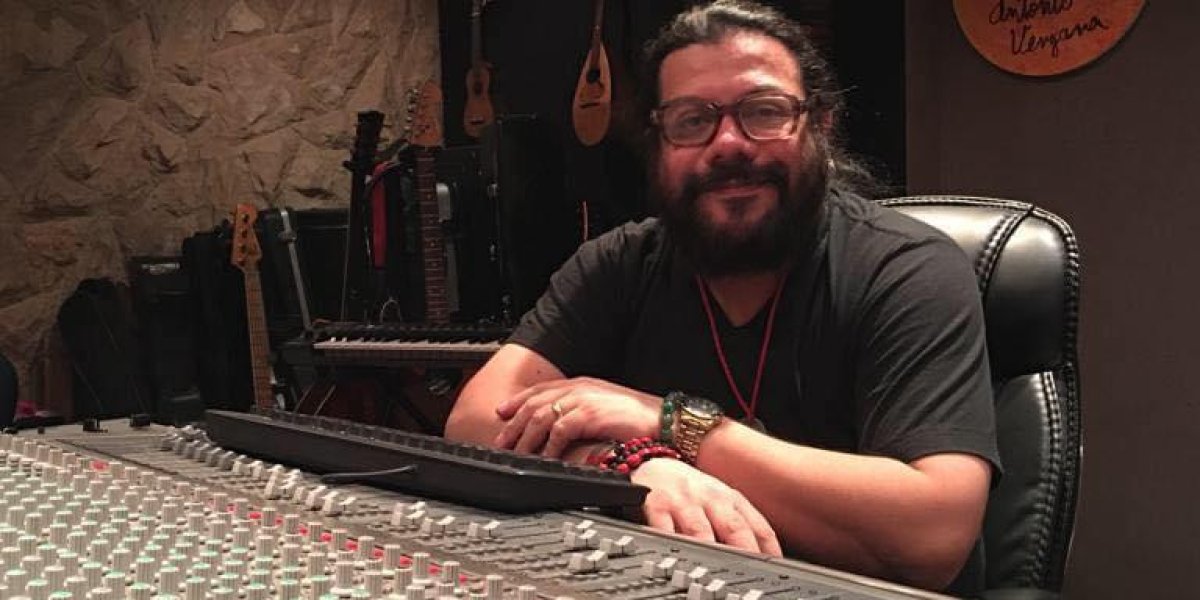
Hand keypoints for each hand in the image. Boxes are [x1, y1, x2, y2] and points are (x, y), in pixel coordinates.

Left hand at [493, 377, 661, 456]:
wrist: (664, 420)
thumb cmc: (639, 419)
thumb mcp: (604, 408)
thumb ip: (582, 410)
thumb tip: (561, 426)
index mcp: (582, 384)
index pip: (541, 390)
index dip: (518, 401)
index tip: (502, 413)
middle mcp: (579, 388)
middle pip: (535, 403)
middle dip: (514, 424)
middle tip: (501, 442)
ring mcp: (584, 400)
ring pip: (542, 416)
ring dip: (526, 438)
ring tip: (517, 454)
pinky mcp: (590, 414)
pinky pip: (559, 430)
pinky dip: (548, 445)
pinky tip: (543, 457)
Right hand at [633, 458, 781, 556]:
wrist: (651, 461)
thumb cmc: (688, 488)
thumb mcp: (719, 499)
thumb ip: (739, 524)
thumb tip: (761, 557)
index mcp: (730, 499)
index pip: (758, 527)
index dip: (769, 550)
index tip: (774, 567)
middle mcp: (711, 498)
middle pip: (734, 528)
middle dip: (745, 551)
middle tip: (750, 570)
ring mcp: (684, 501)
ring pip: (700, 529)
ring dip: (710, 548)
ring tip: (717, 569)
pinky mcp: (656, 504)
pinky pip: (664, 527)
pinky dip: (671, 541)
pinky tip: (677, 554)